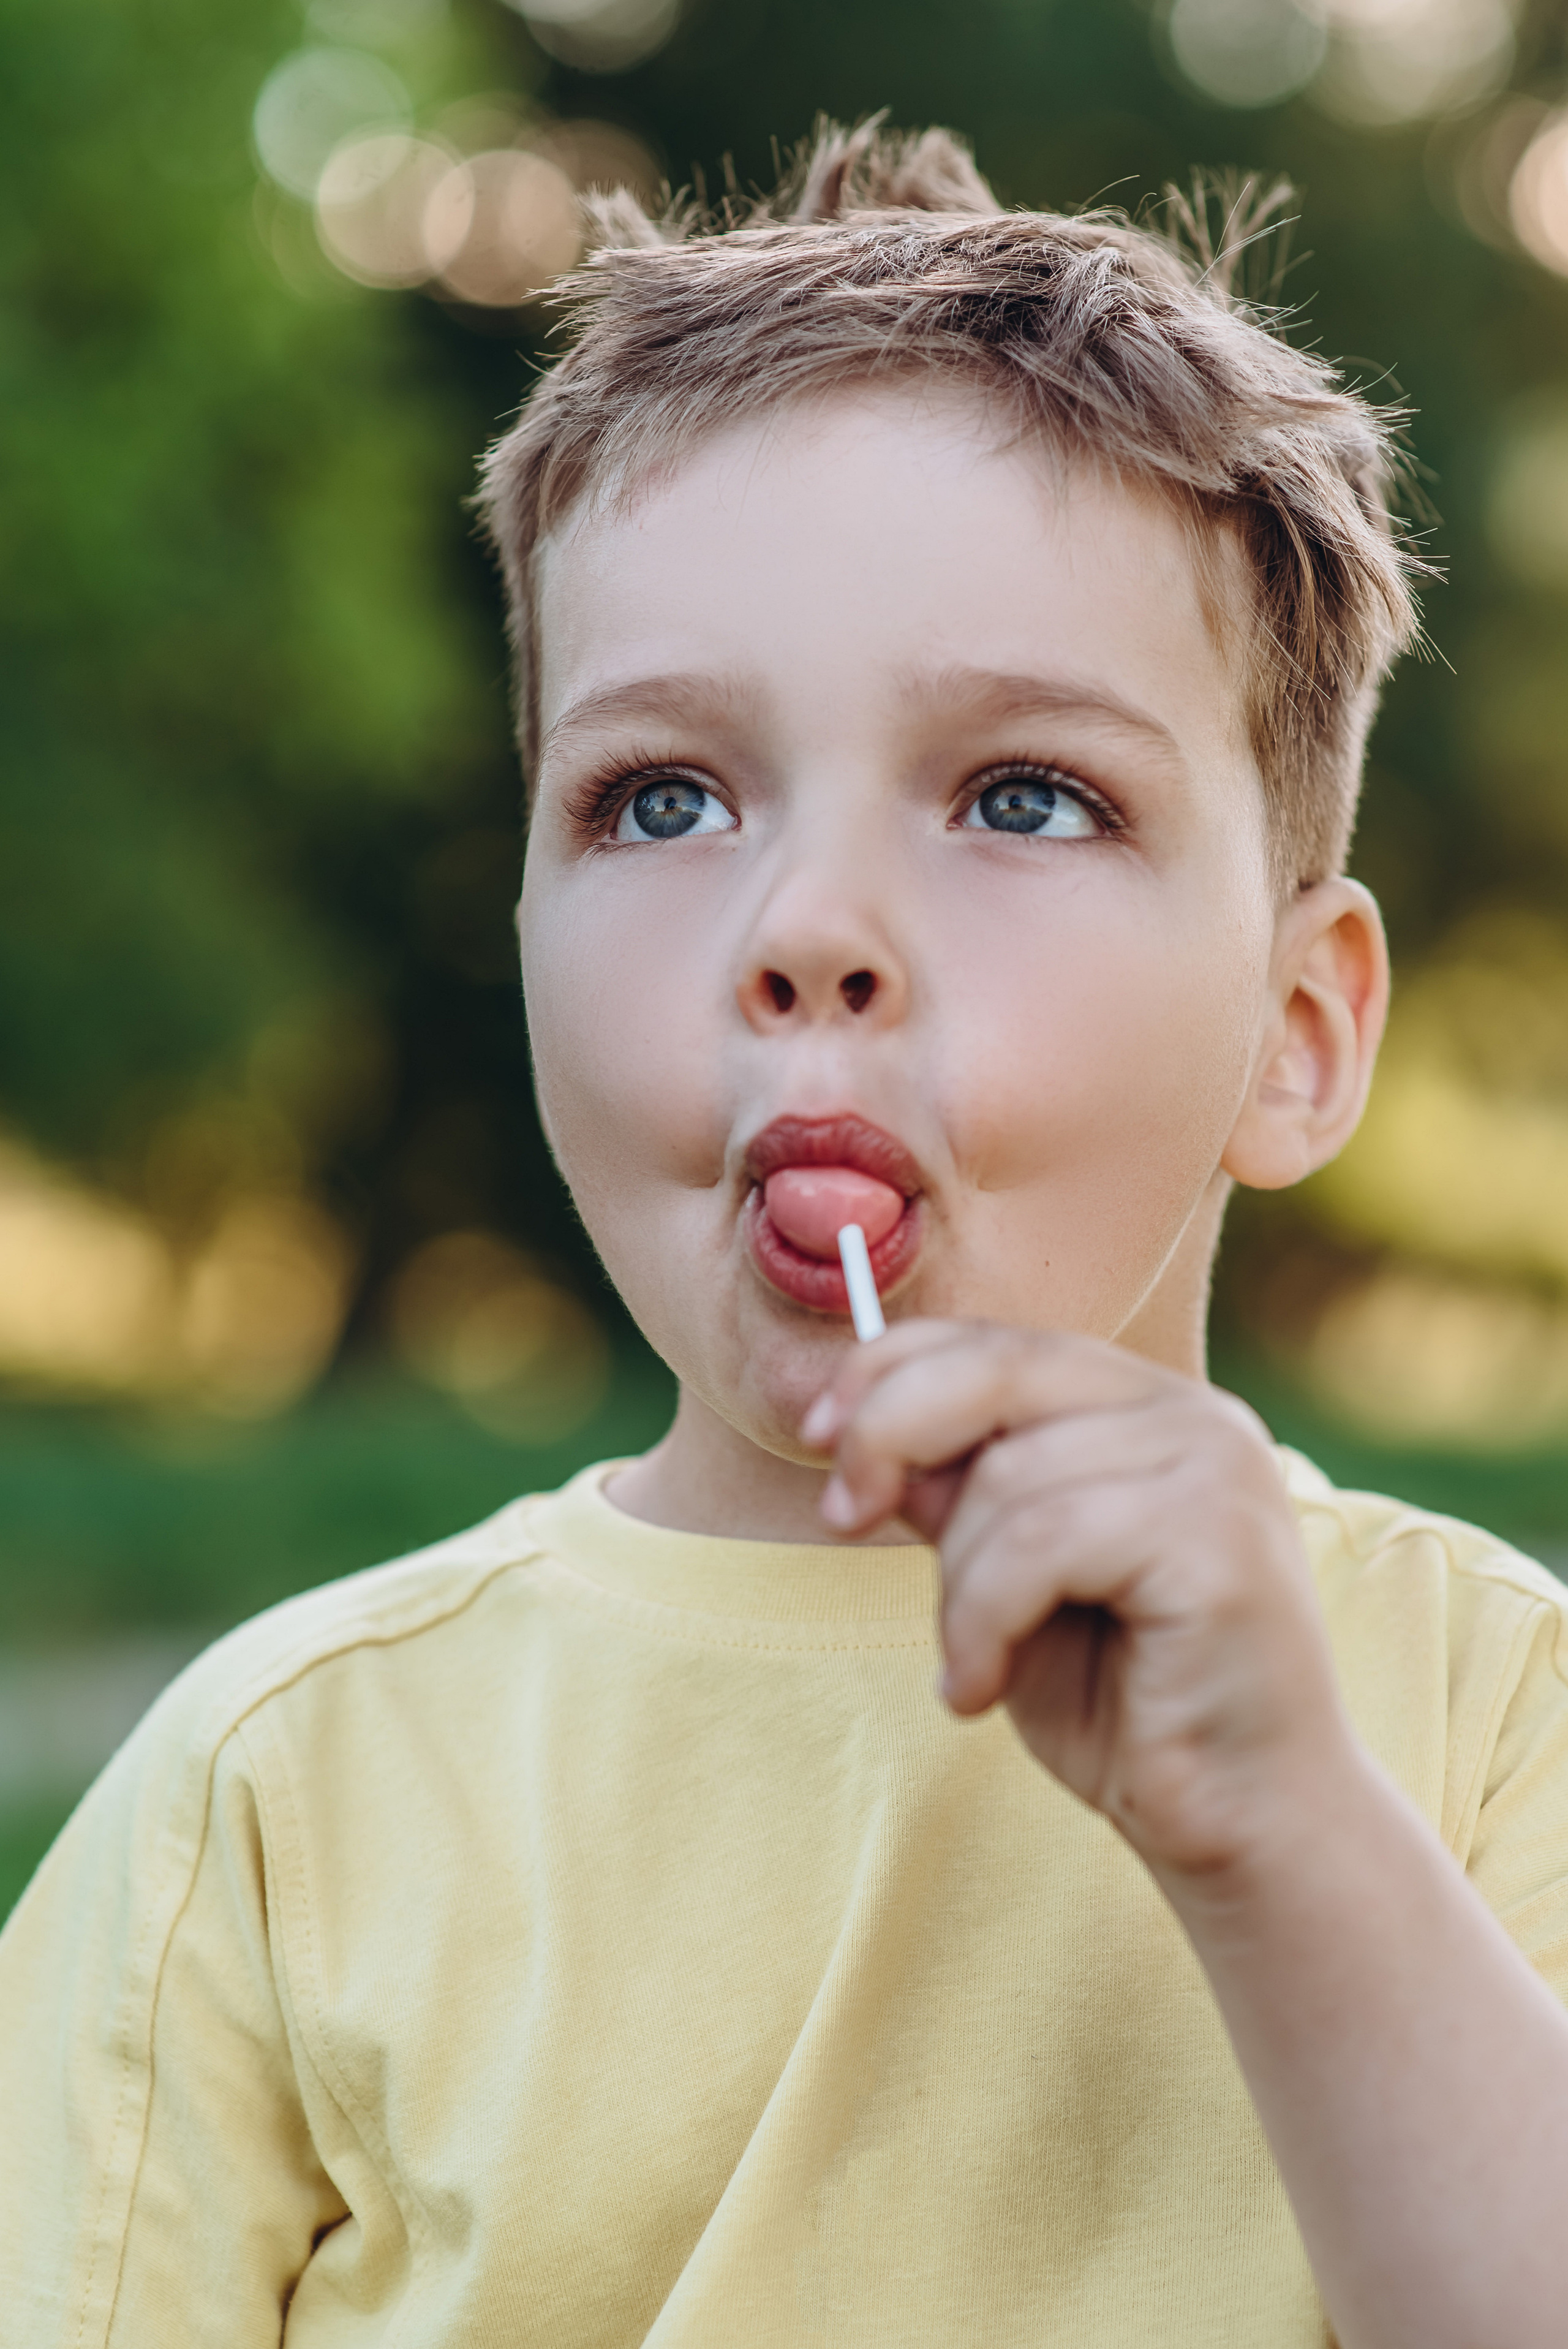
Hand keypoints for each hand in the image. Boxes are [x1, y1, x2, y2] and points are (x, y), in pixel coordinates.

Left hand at [801, 1321, 1351, 1883]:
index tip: (817, 1435)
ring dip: (955, 1586)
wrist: (1237, 1821)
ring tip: (970, 1665)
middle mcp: (1194, 1415)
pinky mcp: (1221, 1539)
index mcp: (1144, 1405)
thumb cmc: (1120, 1701)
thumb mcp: (1003, 1577)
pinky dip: (983, 1622)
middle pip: (996, 1368)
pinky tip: (980, 1690)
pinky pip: (1043, 1544)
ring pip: (1009, 1477)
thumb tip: (858, 1427)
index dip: (886, 1370)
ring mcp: (1218, 1468)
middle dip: (888, 1433)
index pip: (994, 1338)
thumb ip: (955, 1494)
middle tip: (841, 1517)